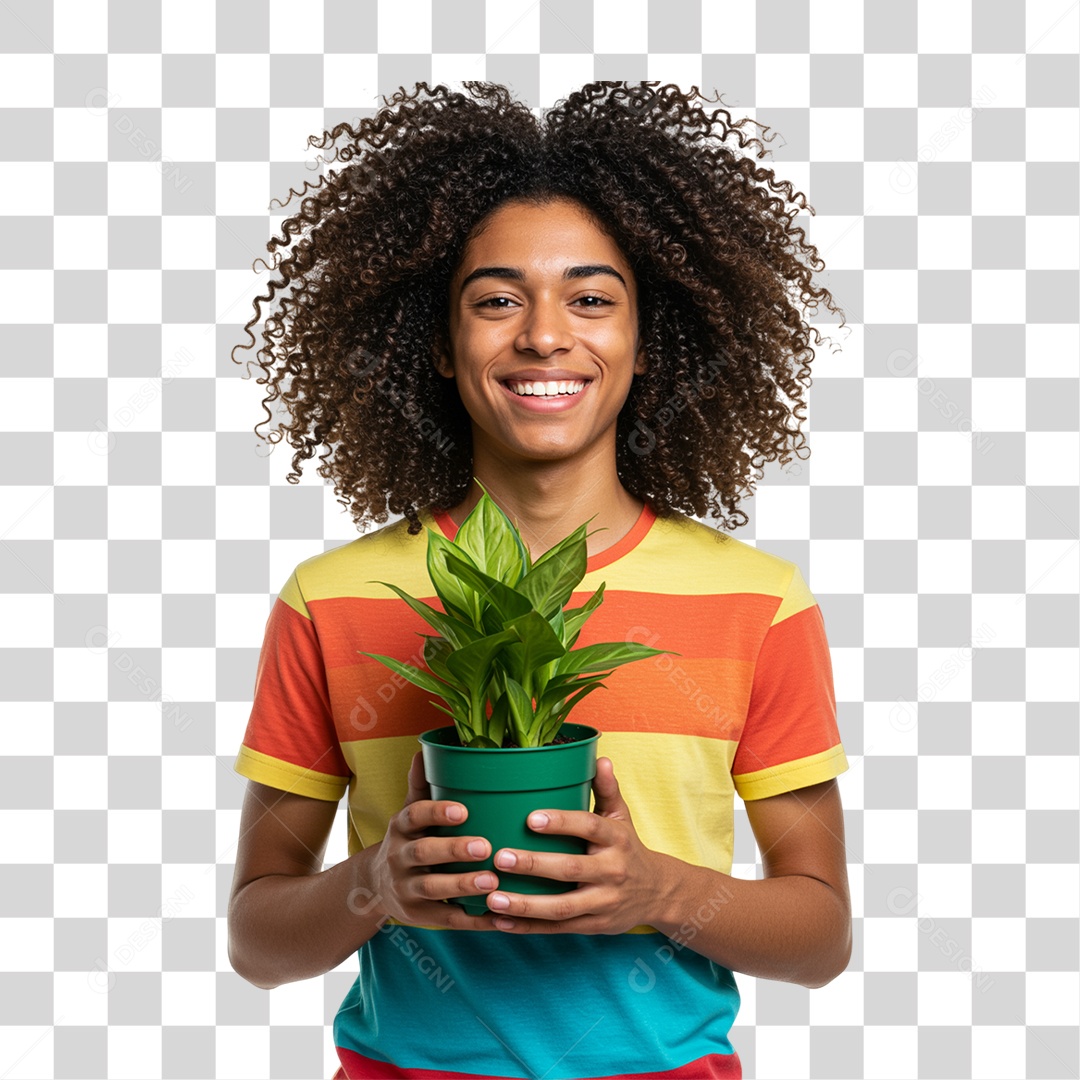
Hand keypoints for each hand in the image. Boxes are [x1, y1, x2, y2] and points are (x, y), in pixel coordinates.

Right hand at [364, 751, 501, 929]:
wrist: (376, 886)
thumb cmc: (410, 839)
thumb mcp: (409, 811)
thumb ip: (421, 785)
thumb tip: (424, 748)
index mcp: (401, 827)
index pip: (414, 815)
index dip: (437, 812)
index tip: (463, 810)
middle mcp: (399, 857)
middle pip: (424, 853)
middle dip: (454, 850)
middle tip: (486, 846)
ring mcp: (406, 889)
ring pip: (433, 888)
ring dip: (463, 885)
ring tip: (493, 882)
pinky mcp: (418, 916)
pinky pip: (447, 918)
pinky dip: (473, 919)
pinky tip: (499, 916)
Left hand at [483, 757, 673, 934]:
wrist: (658, 892)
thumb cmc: (628, 847)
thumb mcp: (621, 817)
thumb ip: (606, 789)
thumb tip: (601, 757)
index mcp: (617, 839)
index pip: (589, 827)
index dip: (561, 823)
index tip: (530, 818)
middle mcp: (612, 871)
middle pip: (572, 869)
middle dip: (534, 865)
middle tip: (500, 858)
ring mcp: (604, 902)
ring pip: (563, 907)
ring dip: (526, 905)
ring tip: (493, 897)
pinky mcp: (595, 926)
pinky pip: (558, 928)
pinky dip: (528, 927)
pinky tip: (499, 921)